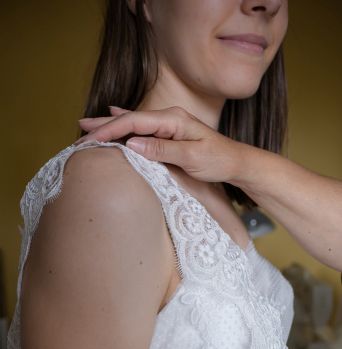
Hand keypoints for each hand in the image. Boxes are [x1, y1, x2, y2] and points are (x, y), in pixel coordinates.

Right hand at [76, 106, 246, 183]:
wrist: (236, 162)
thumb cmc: (218, 160)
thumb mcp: (191, 158)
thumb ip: (162, 149)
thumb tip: (132, 144)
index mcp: (173, 120)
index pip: (135, 122)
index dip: (111, 130)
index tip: (91, 139)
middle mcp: (169, 118)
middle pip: (130, 119)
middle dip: (104, 125)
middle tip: (80, 131)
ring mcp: (168, 125)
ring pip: (133, 123)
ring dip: (110, 126)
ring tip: (87, 126)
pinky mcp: (169, 134)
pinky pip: (142, 128)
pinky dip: (125, 125)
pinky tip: (114, 115)